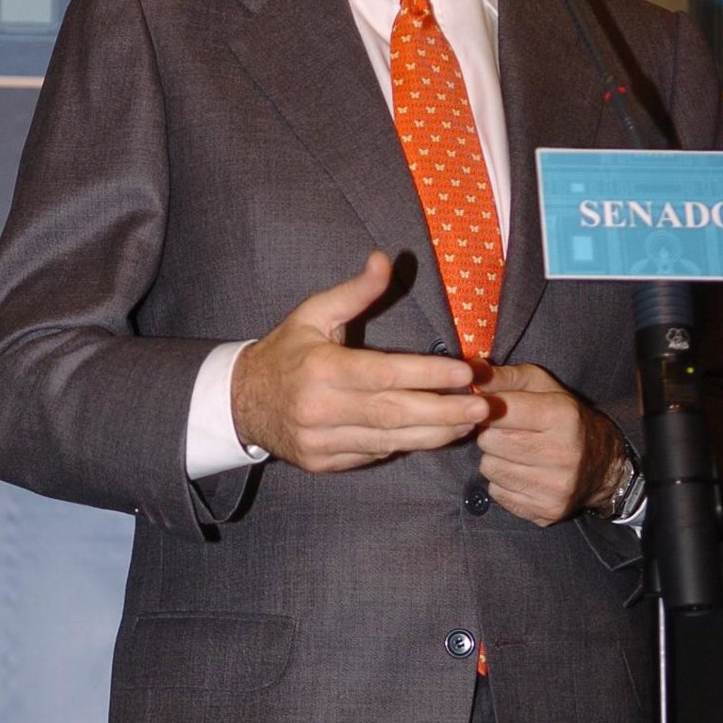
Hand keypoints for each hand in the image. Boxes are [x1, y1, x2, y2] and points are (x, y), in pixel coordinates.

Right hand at [231, 251, 488, 472]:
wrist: (240, 402)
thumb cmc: (285, 352)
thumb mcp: (313, 313)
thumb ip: (355, 292)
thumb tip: (384, 258)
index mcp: (321, 368)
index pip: (385, 373)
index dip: (429, 374)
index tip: (467, 373)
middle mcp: (320, 408)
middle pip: (394, 414)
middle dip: (443, 411)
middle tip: (483, 407)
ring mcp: (321, 441)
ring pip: (389, 441)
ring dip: (434, 434)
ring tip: (468, 423)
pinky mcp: (323, 463)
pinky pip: (373, 455)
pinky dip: (405, 445)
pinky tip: (432, 435)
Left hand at [475, 362, 623, 526]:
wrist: (602, 465)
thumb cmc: (564, 418)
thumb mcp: (541, 386)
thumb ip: (504, 377)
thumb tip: (468, 372)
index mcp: (562, 416)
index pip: (501, 410)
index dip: (486, 408)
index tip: (486, 408)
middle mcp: (563, 454)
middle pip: (490, 442)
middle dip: (491, 434)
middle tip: (507, 431)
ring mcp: (555, 487)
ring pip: (490, 468)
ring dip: (495, 459)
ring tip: (516, 452)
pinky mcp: (546, 511)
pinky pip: (498, 493)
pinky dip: (502, 482)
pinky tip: (522, 473)